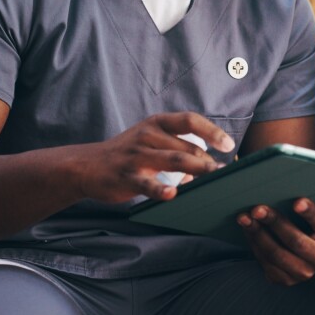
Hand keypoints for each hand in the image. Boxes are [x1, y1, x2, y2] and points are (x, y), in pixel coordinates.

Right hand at [76, 112, 234, 202]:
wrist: (86, 165)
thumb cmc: (127, 153)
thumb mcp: (150, 141)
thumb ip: (178, 150)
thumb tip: (205, 169)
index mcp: (156, 123)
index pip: (190, 120)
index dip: (211, 131)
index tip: (228, 144)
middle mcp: (148, 135)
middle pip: (187, 147)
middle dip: (209, 161)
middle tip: (226, 174)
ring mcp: (137, 156)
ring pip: (174, 161)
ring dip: (198, 170)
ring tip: (213, 180)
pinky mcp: (127, 177)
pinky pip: (147, 183)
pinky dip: (161, 189)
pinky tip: (174, 194)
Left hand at [237, 197, 314, 285]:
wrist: (304, 248)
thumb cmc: (307, 222)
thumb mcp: (313, 213)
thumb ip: (304, 203)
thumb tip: (283, 184)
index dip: (311, 213)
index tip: (297, 202)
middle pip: (296, 241)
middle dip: (275, 222)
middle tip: (258, 209)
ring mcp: (304, 272)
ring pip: (277, 254)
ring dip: (258, 234)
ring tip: (245, 218)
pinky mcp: (285, 279)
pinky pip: (266, 263)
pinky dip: (254, 244)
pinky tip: (247, 230)